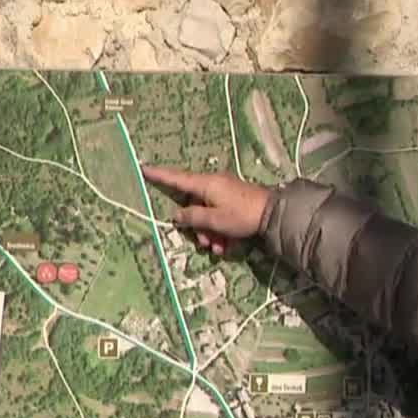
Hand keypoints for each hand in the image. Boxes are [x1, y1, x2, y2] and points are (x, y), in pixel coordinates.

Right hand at [140, 165, 269, 255]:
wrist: (273, 215)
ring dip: (209, 233)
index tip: (143, 168)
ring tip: (218, 248)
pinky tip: (226, 245)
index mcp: (206, 184)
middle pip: (193, 205)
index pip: (177, 179)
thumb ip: (193, 217)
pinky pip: (219, 215)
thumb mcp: (214, 220)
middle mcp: (213, 184)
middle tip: (204, 243)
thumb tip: (177, 215)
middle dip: (197, 226)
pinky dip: (219, 230)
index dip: (159, 175)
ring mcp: (224, 192)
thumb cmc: (241, 215)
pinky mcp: (234, 201)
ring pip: (207, 213)